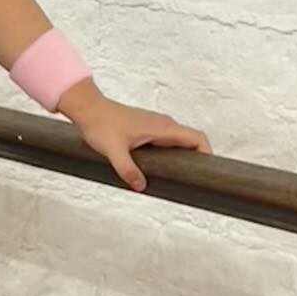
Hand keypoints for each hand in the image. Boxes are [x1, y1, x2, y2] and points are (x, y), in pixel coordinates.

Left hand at [56, 79, 210, 191]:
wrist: (89, 109)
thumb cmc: (101, 124)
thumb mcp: (113, 151)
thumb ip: (128, 170)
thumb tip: (140, 186)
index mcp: (162, 127)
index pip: (197, 138)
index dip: (208, 153)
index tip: (208, 171)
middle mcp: (163, 124)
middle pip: (192, 141)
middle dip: (197, 159)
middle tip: (194, 180)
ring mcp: (156, 125)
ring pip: (179, 141)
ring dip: (184, 157)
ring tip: (181, 178)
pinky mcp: (148, 128)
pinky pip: (168, 141)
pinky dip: (172, 153)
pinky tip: (162, 168)